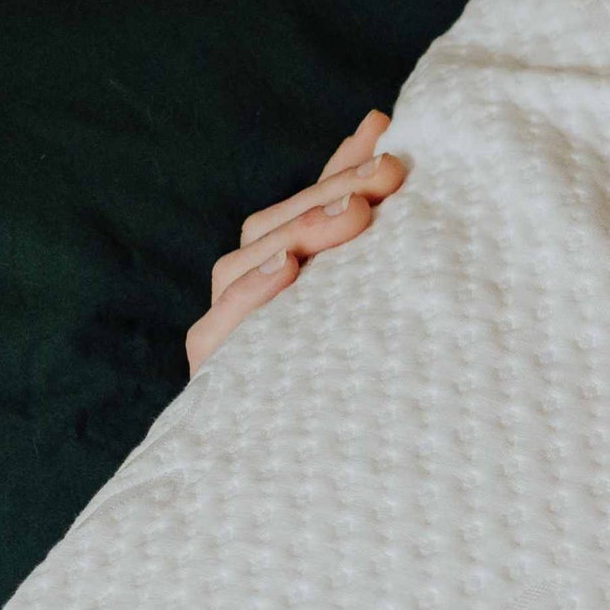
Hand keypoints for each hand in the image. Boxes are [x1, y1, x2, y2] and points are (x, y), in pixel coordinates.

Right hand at [188, 111, 402, 372]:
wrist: (343, 488)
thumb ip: (361, 206)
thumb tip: (383, 121)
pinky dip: (254, 294)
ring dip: (300, 235)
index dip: (339, 169)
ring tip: (353, 217)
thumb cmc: (362, 378)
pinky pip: (222, 329)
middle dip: (333, 198)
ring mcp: (229, 339)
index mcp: (280, 276)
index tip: (391, 141)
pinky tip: (289, 269)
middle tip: (389, 179)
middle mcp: (247, 301)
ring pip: (244, 264)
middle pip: (272, 228)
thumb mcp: (369, 286)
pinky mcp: (218, 379)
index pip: (300, 205)